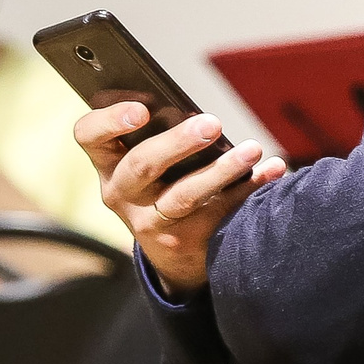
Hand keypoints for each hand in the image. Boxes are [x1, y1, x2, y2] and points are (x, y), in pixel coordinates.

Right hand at [75, 103, 284, 295]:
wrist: (173, 252)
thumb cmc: (163, 183)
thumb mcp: (148, 163)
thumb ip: (160, 135)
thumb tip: (197, 113)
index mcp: (108, 164)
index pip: (89, 136)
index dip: (109, 121)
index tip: (141, 110)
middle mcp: (123, 193)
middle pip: (143, 164)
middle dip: (178, 142)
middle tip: (212, 124)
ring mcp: (151, 222)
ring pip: (184, 195)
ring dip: (222, 170)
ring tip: (252, 150)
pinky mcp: (186, 240)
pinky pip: (221, 211)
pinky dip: (251, 187)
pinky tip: (273, 169)